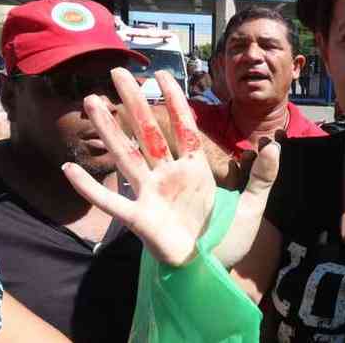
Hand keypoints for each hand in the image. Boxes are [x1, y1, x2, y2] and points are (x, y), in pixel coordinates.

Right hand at [63, 68, 279, 267]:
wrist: (211, 272)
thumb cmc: (227, 239)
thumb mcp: (253, 206)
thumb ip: (263, 177)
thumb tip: (275, 145)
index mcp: (196, 169)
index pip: (183, 126)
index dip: (174, 100)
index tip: (161, 74)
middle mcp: (170, 175)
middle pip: (148, 132)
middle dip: (133, 102)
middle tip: (117, 72)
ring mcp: (152, 195)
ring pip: (126, 155)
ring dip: (108, 129)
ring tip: (91, 101)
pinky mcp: (140, 219)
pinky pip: (111, 201)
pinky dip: (90, 187)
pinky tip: (69, 168)